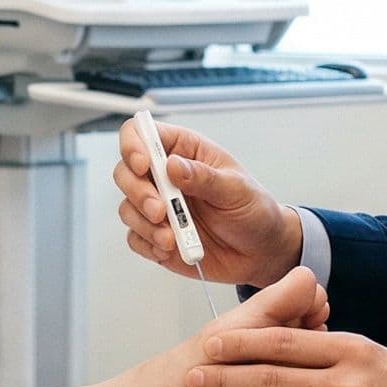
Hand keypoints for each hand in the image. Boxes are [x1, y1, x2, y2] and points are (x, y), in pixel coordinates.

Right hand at [112, 116, 303, 286]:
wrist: (261, 251)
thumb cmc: (254, 211)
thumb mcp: (237, 190)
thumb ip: (204, 177)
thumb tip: (172, 166)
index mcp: (184, 151)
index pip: (143, 134)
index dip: (134, 145)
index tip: (143, 166)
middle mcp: (165, 176)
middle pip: (125, 172)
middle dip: (137, 192)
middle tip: (161, 211)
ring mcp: (158, 206)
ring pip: (127, 208)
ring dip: (144, 224)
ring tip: (171, 238)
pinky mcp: (156, 235)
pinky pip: (136, 238)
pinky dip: (147, 244)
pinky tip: (170, 248)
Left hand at [187, 303, 386, 386]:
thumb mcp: (369, 353)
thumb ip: (324, 347)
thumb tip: (271, 337)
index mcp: (351, 351)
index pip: (284, 342)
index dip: (241, 343)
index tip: (210, 343)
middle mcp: (346, 386)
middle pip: (270, 379)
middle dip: (223, 378)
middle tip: (190, 377)